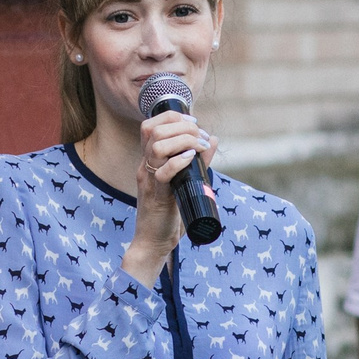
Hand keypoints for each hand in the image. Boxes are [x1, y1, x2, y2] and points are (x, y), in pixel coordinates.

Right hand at [119, 107, 214, 284]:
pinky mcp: (156, 195)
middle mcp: (145, 166)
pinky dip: (179, 161)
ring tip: (198, 147)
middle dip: (183, 126)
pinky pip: (163, 172)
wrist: (154, 241)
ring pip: (157, 146)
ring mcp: (149, 179)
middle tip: (201, 137)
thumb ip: (198, 161)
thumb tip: (212, 139)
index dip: (173, 117)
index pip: (151, 125)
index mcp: (150, 160)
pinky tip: (192, 159)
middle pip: (154, 130)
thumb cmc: (170, 212)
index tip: (194, 123)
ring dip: (183, 140)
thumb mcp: (185, 181)